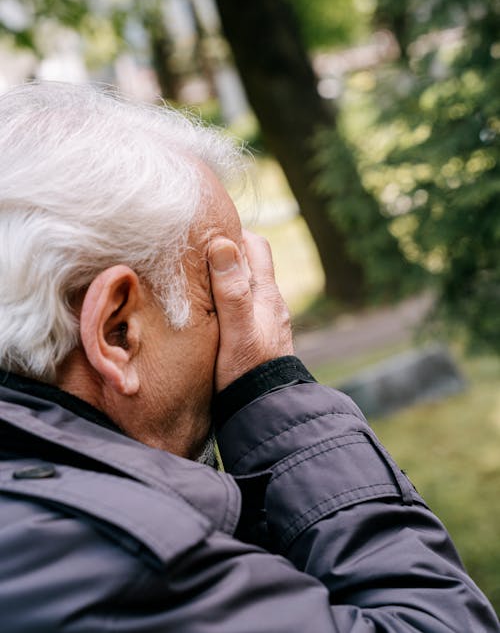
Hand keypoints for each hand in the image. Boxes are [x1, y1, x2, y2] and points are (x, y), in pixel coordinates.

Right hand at [208, 230, 293, 391]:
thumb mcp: (237, 330)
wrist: (265, 411)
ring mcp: (262, 321)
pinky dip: (224, 299)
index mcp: (266, 295)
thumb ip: (232, 291)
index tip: (204, 229)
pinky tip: (204, 308)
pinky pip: (239, 306)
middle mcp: (267, 303)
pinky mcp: (253, 337)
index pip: (255, 246)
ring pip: (242, 286)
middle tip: (193, 250)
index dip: (233, 233)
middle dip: (225, 252)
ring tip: (192, 277)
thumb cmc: (249, 373)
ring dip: (222, 277)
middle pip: (249, 263)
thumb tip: (223, 244)